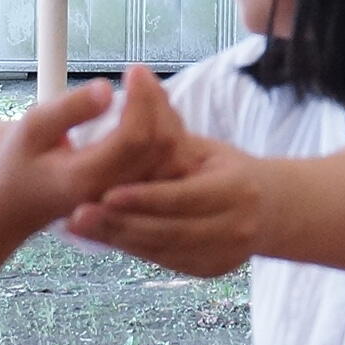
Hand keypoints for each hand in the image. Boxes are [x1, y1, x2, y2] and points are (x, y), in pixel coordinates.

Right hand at [0, 70, 177, 235]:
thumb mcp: (33, 127)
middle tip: (140, 73)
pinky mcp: (138, 199)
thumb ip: (70, 109)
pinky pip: (171, 166)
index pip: (134, 139)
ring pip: (173, 158)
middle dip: (158, 102)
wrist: (18, 200)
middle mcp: (114, 196)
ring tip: (145, 90)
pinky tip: (152, 114)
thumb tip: (107, 89)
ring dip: (168, 117)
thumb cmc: (22, 159)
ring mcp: (129, 201)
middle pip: (160, 147)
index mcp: (85, 180)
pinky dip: (170, 134)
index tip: (134, 69)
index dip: (142, 99)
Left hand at [64, 132, 267, 277]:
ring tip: (80, 226)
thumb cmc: (224, 167)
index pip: (184, 196)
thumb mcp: (200, 145)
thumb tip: (136, 74)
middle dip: (121, 224)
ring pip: (163, 250)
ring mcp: (224, 254)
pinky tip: (102, 236)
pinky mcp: (209, 269)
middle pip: (169, 230)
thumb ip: (166, 123)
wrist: (267, 208)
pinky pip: (165, 261)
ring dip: (119, 238)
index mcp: (237, 188)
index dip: (145, 198)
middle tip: (78, 216)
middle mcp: (236, 226)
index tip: (106, 194)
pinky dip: (132, 248)